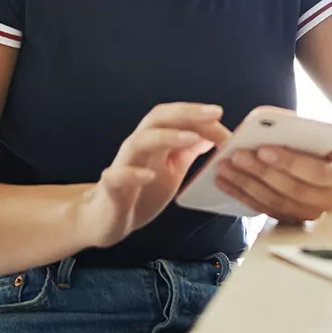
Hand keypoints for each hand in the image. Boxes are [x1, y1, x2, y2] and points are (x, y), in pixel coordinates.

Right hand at [82, 102, 230, 248]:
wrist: (108, 219)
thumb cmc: (142, 190)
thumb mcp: (173, 167)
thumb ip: (189, 149)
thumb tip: (214, 131)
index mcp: (155, 139)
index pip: (177, 117)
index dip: (201, 116)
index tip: (223, 116)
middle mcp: (138, 145)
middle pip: (159, 118)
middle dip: (187, 113)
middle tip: (214, 114)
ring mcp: (123, 164)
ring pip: (140, 141)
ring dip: (166, 137)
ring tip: (191, 138)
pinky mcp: (111, 188)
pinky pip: (118, 177)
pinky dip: (133, 174)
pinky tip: (150, 176)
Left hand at [214, 135, 331, 223]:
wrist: (324, 167)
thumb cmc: (315, 146)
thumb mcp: (315, 135)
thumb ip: (297, 132)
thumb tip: (268, 124)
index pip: (316, 172)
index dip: (289, 162)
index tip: (263, 149)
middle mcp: (326, 199)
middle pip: (291, 190)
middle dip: (261, 172)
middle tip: (237, 156)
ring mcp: (307, 213)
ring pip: (274, 203)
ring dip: (245, 185)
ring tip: (224, 167)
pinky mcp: (288, 219)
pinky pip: (262, 209)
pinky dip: (241, 195)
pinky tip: (224, 182)